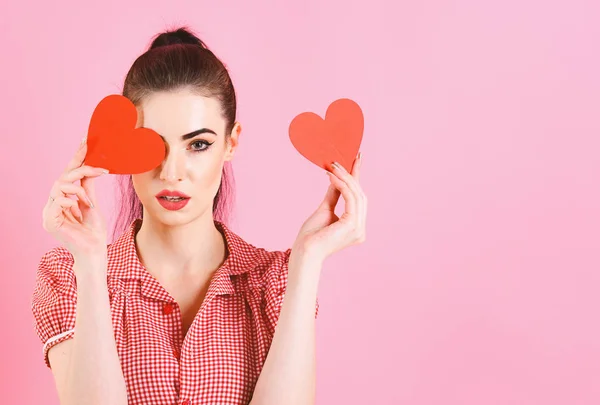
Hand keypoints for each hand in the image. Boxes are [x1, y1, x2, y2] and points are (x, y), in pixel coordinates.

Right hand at [42, 138, 109, 259]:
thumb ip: (87, 186)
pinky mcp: (49, 220)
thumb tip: (92, 166)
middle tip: (101, 169)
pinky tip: (81, 207)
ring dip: (79, 189)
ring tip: (89, 201)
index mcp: (62, 198)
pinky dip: (71, 200)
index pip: (68, 173)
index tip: (86, 140)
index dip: (77, 156)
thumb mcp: (91, 202)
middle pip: (63, 176)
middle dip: (82, 169)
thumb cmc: (93, 230)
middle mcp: (53, 203)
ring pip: (59, 185)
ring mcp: (49, 212)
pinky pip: (58, 200)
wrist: (94, 250)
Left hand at [292, 152, 366, 263]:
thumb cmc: (311, 236)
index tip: (357, 159)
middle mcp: (360, 229)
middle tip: (337, 162)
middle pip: (360, 195)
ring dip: (344, 178)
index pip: (359, 198)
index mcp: (356, 227)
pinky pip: (350, 198)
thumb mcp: (325, 210)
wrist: (304, 251)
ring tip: (332, 168)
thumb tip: (337, 178)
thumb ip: (334, 195)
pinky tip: (332, 177)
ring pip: (357, 195)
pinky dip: (342, 185)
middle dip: (351, 176)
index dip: (358, 178)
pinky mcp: (352, 224)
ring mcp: (358, 228)